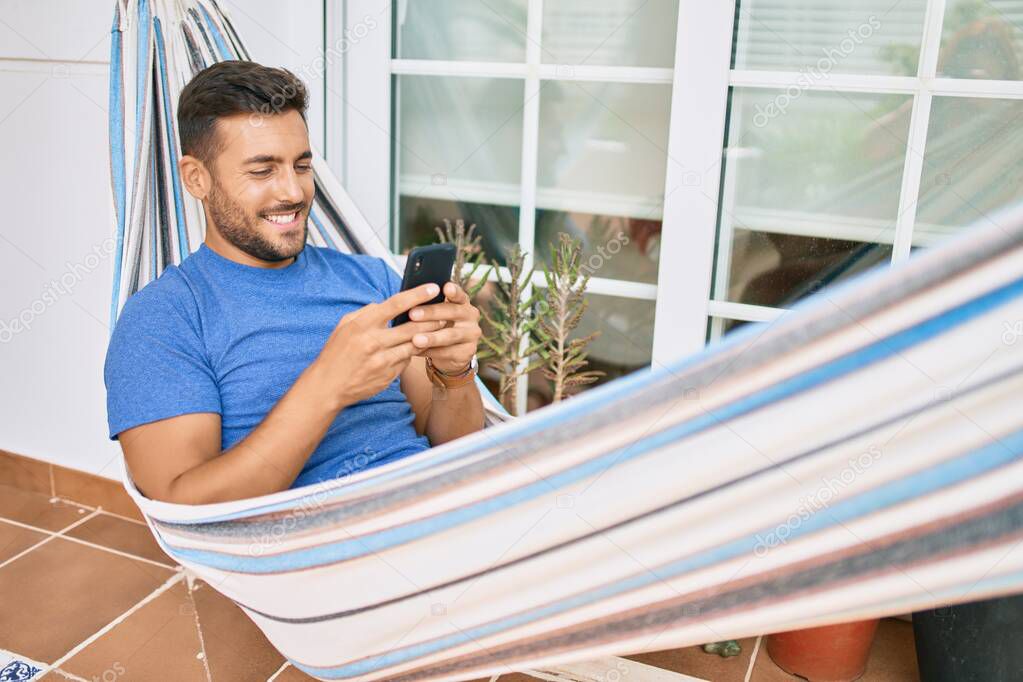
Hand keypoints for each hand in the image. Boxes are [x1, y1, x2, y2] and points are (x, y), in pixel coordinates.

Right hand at [315, 284, 445, 406]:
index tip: (433, 287)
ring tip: (439, 329)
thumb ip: (366, 313)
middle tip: (444, 312)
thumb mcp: (344, 326)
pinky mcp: (388, 376)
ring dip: (428, 337)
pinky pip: (407, 361)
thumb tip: (383, 304)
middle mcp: (374, 342)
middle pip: (412, 327)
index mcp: (363, 325)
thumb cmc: (336, 352)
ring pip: (414, 345)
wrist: (328, 387)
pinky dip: (412, 354)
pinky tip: (418, 348)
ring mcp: (382, 361)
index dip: (417, 294)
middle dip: (432, 319)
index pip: (395, 304)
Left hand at [407, 282, 481, 372]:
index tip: (446, 287)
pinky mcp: (468, 352)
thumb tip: (408, 298)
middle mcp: (471, 315)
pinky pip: (448, 352)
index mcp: (462, 301)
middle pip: (453, 312)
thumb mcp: (435, 313)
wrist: (447, 351)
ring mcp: (472, 334)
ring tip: (415, 340)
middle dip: (431, 313)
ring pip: (450, 335)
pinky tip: (417, 351)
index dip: (454, 291)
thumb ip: (428, 304)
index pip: (459, 294)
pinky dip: (431, 352)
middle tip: (412, 314)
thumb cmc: (436, 325)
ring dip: (432, 337)